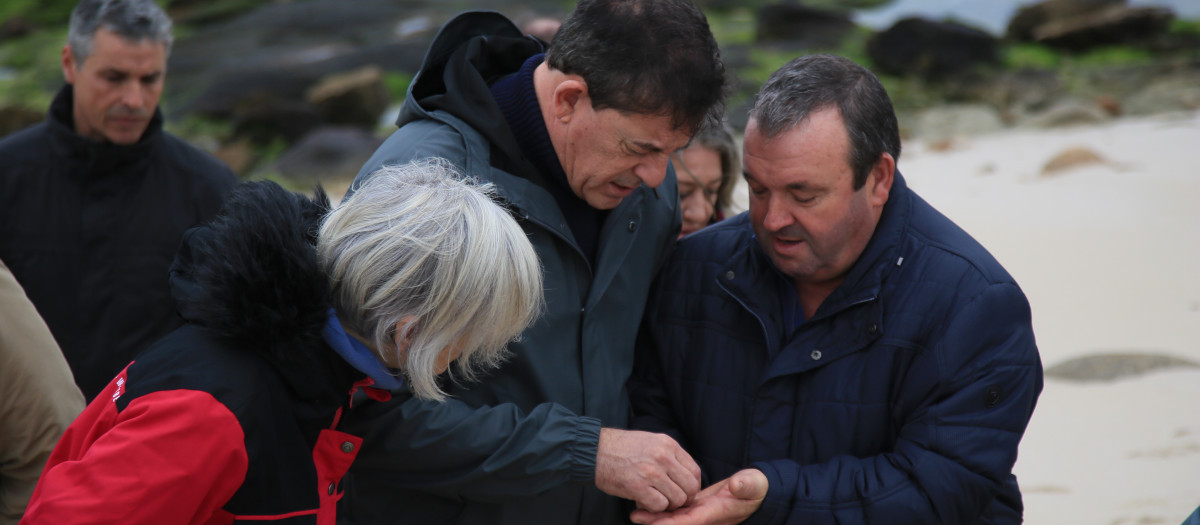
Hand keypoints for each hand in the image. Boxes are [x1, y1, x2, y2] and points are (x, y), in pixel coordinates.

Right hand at [594, 428, 701, 511]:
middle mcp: (663, 457)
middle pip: (689, 487)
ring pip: (677, 499)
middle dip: (683, 498)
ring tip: (655, 499)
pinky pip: (659, 505)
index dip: (692, 486)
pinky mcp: (637, 486)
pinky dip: (654, 508)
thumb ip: (669, 455)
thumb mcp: (651, 441)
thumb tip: (684, 476)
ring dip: (668, 504)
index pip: (694, 471)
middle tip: (671, 500)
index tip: (684, 492)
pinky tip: (644, 501)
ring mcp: (651, 472)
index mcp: (668, 444)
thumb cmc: (621, 448)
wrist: (594, 450)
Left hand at [629, 468, 767, 524]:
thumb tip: (737, 486)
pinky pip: (677, 508)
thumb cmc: (756, 487)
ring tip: (635, 511)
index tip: (653, 521)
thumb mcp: (753, 484)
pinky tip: (649, 500)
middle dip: (656, 521)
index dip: (671, 522)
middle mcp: (705, 516)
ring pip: (674, 516)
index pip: (689, 522)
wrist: (757, 490)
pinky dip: (663, 506)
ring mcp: (700, 511)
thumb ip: (746, 486)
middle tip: (635, 515)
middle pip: (676, 522)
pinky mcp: (697, 504)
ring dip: (656, 515)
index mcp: (716, 513)